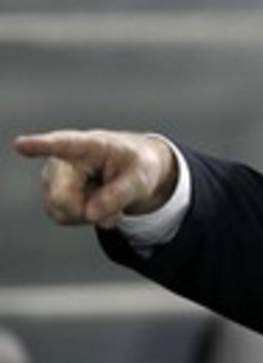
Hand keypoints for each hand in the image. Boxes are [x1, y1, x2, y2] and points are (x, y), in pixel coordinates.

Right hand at [14, 130, 176, 227]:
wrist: (131, 169)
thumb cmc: (136, 166)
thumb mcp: (142, 178)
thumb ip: (119, 195)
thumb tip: (90, 214)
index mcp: (87, 145)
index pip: (62, 145)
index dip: (40, 145)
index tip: (20, 145)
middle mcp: (62, 160)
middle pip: (62, 198)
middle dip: (88, 210)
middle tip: (115, 205)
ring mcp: (53, 179)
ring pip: (63, 211)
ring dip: (90, 214)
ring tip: (108, 197)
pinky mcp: (52, 196)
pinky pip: (64, 217)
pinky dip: (85, 217)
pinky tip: (98, 203)